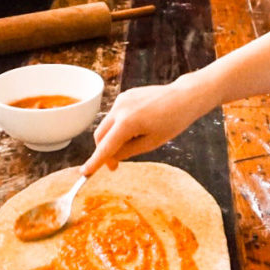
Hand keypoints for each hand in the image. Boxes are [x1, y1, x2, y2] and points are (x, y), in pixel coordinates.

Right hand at [81, 79, 206, 176]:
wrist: (184, 97)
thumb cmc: (172, 122)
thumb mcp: (151, 143)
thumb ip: (127, 151)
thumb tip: (111, 157)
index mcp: (127, 122)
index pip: (105, 147)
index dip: (94, 162)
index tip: (85, 173)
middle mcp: (119, 108)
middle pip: (100, 135)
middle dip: (104, 151)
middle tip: (116, 165)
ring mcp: (121, 100)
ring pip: (106, 125)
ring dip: (112, 138)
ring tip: (135, 141)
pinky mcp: (125, 95)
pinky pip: (115, 115)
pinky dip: (118, 126)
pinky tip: (138, 127)